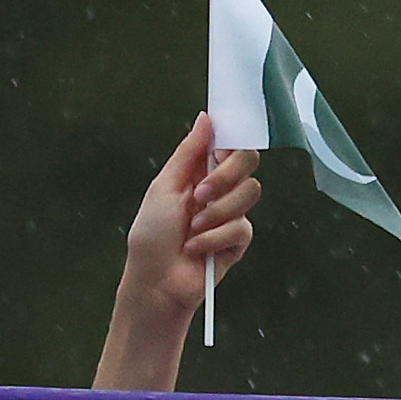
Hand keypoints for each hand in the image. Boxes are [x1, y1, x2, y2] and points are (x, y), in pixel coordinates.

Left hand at [97, 117, 263, 389]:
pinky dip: (214, 238)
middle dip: (224, 176)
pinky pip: (242, 228)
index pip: (229, 145)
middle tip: (199, 194)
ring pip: (249, 193)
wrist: (155, 282)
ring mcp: (231, 215)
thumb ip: (188, 152)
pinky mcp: (238, 242)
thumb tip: (206, 118)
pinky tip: (196, 249)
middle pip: (247, 163)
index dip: (231, 141)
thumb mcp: (163, 186)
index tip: (221, 147)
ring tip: (192, 229)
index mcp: (200, 173)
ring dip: (216, 212)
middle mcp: (219, 190)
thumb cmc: (150, 235)